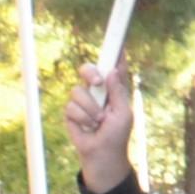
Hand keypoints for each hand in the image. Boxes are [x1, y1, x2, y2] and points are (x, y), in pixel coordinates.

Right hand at [64, 65, 136, 190]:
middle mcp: (97, 91)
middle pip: (87, 69)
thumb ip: (118, 93)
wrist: (102, 153)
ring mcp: (83, 100)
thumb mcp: (123, 114)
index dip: (115, 54)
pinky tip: (89, 127)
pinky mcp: (71, 110)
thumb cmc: (117, 134)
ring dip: (90, 110)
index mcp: (113, 90)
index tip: (119, 40)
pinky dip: (82, 119)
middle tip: (97, 82)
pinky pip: (71, 107)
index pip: (113, 68)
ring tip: (99, 122)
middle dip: (89, 73)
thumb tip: (112, 71)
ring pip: (78, 91)